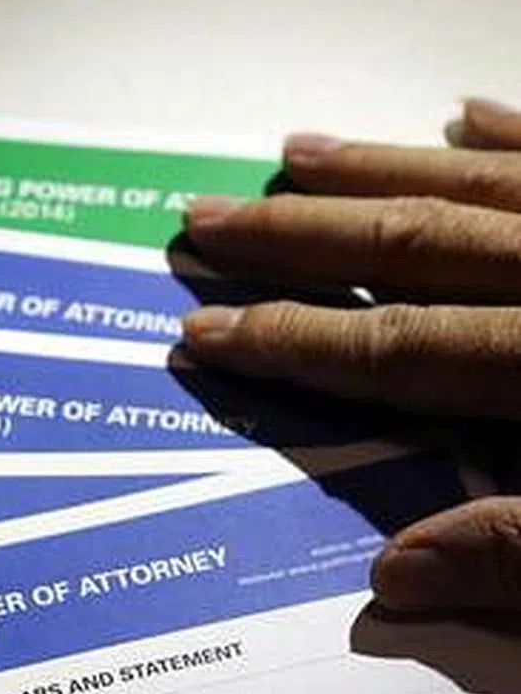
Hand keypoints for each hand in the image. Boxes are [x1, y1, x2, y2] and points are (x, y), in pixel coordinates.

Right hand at [182, 95, 520, 616]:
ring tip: (296, 153)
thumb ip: (517, 554)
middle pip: (413, 247)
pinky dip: (510, 134)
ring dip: (379, 168)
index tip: (205, 333)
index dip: (293, 343)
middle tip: (206, 218)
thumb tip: (393, 576)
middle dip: (299, 236)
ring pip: (477, 185)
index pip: (395, 352)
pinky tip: (460, 117)